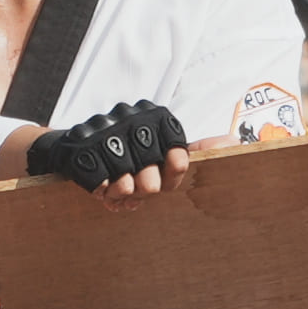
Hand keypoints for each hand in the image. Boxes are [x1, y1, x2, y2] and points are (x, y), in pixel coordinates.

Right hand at [24, 100, 189, 198]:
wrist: (75, 146)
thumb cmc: (127, 152)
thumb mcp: (164, 147)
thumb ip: (198, 149)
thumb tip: (232, 142)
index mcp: (155, 117)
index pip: (178, 154)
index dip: (172, 175)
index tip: (164, 180)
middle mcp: (132, 117)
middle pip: (151, 174)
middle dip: (145, 187)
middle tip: (138, 188)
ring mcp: (104, 131)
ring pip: (125, 181)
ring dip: (121, 191)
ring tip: (119, 187)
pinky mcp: (80, 148)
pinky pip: (100, 183)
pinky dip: (102, 190)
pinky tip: (102, 183)